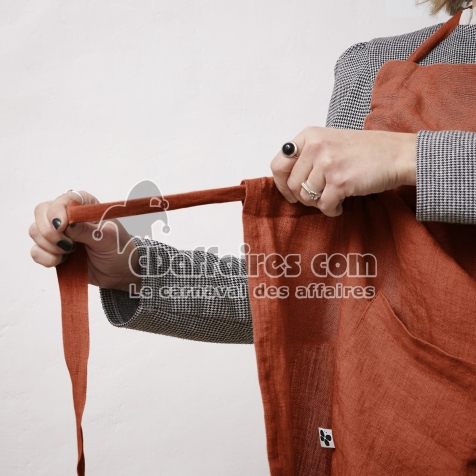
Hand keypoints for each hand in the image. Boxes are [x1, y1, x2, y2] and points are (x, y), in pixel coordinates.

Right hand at [29, 191, 140, 291]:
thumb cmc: (120, 249)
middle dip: (49, 231)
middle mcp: (68, 216)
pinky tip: (63, 261)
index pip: (63, 200)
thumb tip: (67, 225)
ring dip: (49, 245)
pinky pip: (36, 251)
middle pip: (41, 212)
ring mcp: (59, 233)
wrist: (120, 272)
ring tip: (70, 254)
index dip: (57, 212)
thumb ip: (87, 231)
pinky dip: (46, 258)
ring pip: (35, 231)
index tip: (62, 227)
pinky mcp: (53, 250)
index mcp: (84, 205)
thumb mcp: (109, 238)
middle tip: (68, 245)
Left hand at [270, 127, 416, 216]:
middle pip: (292, 185)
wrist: (397, 154)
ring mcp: (327, 164)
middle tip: (320, 196)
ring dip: (320, 203)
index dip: (281, 183)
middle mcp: (315, 147)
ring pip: (307, 197)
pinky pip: (324, 206)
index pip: (278, 164)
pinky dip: (332, 210)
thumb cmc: (365, 151)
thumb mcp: (330, 142)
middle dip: (304, 197)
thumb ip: (307, 156)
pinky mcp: (340, 181)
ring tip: (334, 197)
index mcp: (309, 136)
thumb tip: (285, 180)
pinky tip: (341, 204)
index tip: (290, 192)